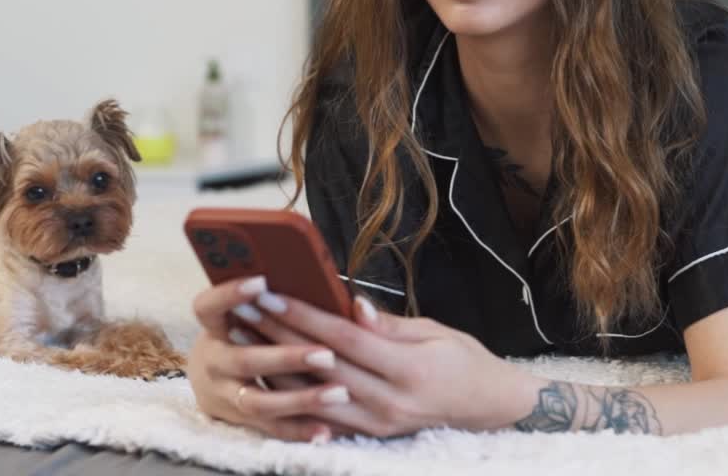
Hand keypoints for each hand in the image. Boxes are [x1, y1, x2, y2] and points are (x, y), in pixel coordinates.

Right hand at [185, 276, 353, 441]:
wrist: (210, 375)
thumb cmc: (244, 329)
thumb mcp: (245, 310)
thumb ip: (279, 299)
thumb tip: (334, 291)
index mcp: (214, 325)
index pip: (208, 307)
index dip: (230, 295)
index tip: (261, 282)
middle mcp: (213, 361)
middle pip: (245, 360)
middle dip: (287, 358)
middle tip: (327, 355)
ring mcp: (224, 394)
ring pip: (259, 402)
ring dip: (301, 399)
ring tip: (340, 393)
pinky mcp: (240, 420)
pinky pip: (271, 429)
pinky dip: (299, 430)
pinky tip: (327, 431)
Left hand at [247, 292, 529, 437]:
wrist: (486, 405)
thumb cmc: (463, 359)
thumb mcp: (434, 331)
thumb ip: (390, 325)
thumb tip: (354, 304)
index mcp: (407, 369)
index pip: (343, 338)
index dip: (304, 315)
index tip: (271, 293)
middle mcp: (388, 402)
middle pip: (320, 365)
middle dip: (277, 334)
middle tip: (241, 309)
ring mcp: (377, 423)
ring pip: (312, 395)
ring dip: (272, 365)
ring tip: (240, 339)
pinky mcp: (370, 433)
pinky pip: (321, 417)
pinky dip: (290, 396)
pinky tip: (263, 376)